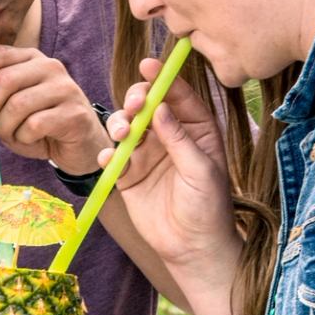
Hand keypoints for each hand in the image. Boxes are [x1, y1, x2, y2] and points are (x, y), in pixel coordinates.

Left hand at [0, 46, 105, 172]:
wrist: (77, 146)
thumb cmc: (37, 124)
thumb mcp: (8, 105)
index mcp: (30, 58)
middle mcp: (50, 66)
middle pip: (4, 81)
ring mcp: (65, 88)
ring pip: (17, 106)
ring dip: (6, 128)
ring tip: (16, 135)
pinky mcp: (74, 113)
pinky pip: (34, 126)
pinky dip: (24, 139)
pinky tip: (34, 141)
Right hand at [101, 58, 239, 289]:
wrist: (191, 248)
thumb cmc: (208, 209)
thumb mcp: (201, 171)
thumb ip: (179, 139)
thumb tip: (160, 107)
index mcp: (196, 131)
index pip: (179, 97)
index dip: (163, 79)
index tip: (148, 66)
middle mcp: (170, 137)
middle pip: (147, 105)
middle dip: (135, 100)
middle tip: (133, 107)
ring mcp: (146, 154)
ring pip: (125, 125)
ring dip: (119, 124)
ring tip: (122, 136)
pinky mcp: (127, 173)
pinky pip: (111, 154)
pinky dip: (107, 153)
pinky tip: (111, 161)